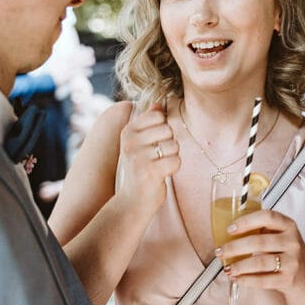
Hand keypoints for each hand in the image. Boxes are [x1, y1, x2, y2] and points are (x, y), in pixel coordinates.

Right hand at [115, 102, 179, 216]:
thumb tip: (158, 103)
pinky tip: (162, 175)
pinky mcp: (149, 172)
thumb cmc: (140, 169)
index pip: (158, 116)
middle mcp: (130, 142)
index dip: (163, 129)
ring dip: (172, 157)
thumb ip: (148, 122)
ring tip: (159, 166)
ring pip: (174, 146)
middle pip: (168, 130)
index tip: (154, 143)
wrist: (133, 200)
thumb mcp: (139, 143)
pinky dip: (174, 169)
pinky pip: (176, 161)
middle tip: (157, 157)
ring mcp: (139, 157)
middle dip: (169, 144)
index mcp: (128, 131)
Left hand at [215, 209, 304, 293]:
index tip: (229, 229)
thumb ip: (260, 230)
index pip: (267, 217)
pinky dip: (246, 280)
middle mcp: (292, 241)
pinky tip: (236, 278)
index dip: (246, 221)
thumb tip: (226, 231)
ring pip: (260, 263)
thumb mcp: (279, 235)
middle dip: (235, 247)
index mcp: (288, 225)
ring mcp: (292, 261)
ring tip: (226, 268)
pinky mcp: (289, 279)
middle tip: (219, 251)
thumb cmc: (285, 251)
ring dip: (239, 266)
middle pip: (259, 242)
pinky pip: (264, 280)